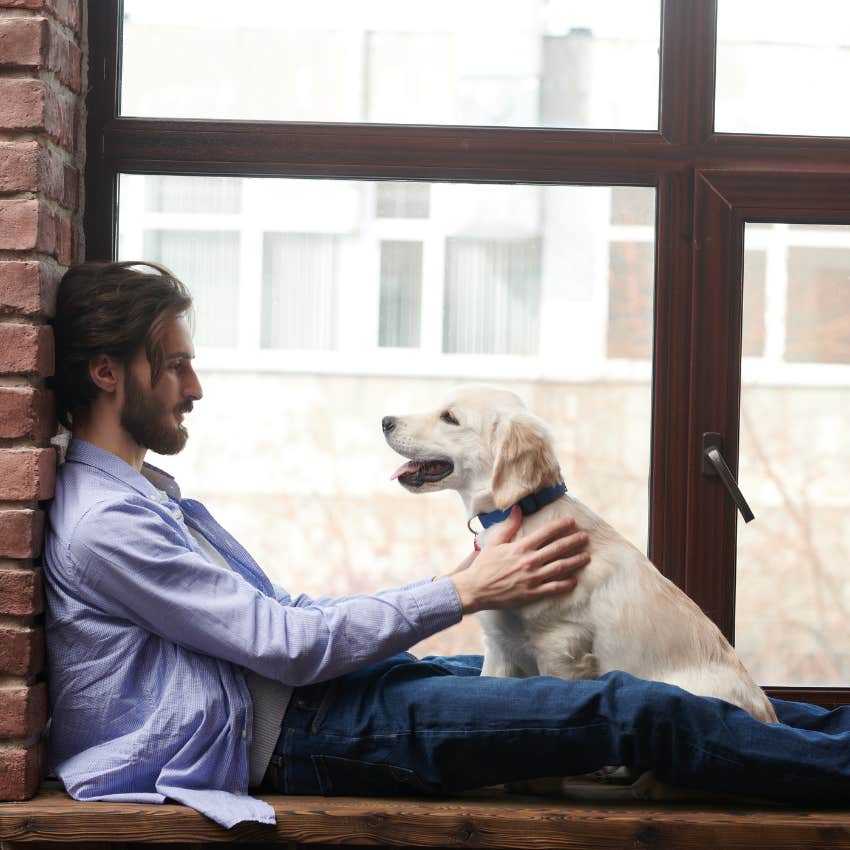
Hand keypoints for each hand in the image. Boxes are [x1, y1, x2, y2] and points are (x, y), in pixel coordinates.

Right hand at [449, 507, 589, 614]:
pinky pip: (554, 588)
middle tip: (585, 537)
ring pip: (560, 567)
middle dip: (573, 541)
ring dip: (575, 561)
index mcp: (520, 547)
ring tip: (586, 556)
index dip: (560, 526)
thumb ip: (508, 526)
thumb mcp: (494, 542)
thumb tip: (517, 509)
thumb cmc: (484, 565)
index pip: (545, 533)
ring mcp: (532, 578)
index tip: (572, 521)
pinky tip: (574, 580)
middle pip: (557, 549)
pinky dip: (566, 584)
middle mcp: (529, 561)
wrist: (476, 589)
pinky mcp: (532, 593)